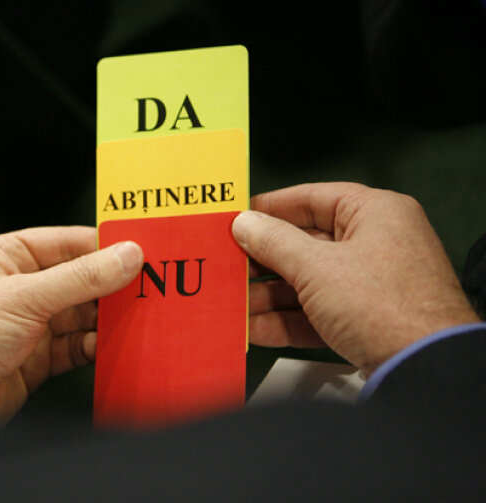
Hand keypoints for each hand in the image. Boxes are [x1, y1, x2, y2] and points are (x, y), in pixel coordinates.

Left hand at [0, 226, 142, 428]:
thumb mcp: (23, 298)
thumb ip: (79, 278)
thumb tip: (128, 255)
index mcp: (7, 257)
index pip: (67, 243)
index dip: (105, 246)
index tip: (146, 250)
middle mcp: (20, 287)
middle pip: (80, 280)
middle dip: (113, 286)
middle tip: (155, 289)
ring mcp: (29, 324)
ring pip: (82, 314)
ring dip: (109, 318)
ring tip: (144, 318)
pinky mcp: (37, 359)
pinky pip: (77, 346)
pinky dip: (97, 347)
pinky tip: (116, 347)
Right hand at [232, 182, 479, 374]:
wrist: (425, 369)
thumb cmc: (384, 306)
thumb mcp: (316, 267)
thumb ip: (274, 243)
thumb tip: (244, 224)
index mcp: (375, 213)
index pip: (312, 198)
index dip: (270, 208)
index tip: (236, 218)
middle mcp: (377, 243)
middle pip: (305, 244)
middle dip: (263, 261)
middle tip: (227, 266)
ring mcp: (373, 284)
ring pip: (307, 282)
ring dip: (268, 296)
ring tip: (233, 304)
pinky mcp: (367, 321)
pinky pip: (317, 313)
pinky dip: (286, 320)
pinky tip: (254, 328)